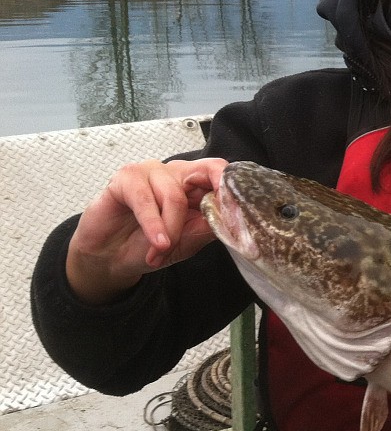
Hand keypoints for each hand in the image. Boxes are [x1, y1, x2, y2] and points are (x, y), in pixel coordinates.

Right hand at [66, 158, 228, 304]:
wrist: (111, 258)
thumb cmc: (150, 244)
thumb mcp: (188, 241)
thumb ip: (209, 227)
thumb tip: (232, 219)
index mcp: (196, 183)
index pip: (222, 173)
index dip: (232, 190)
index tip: (239, 216)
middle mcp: (176, 172)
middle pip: (206, 174)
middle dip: (209, 207)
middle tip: (209, 232)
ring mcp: (151, 172)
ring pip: (175, 196)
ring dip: (171, 230)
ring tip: (162, 251)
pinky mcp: (125, 179)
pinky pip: (145, 200)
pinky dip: (153, 225)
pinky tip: (157, 243)